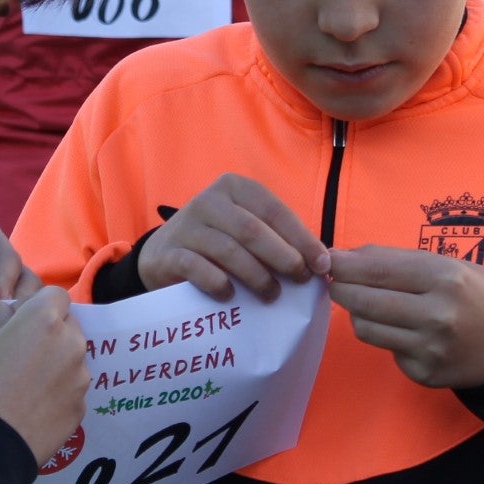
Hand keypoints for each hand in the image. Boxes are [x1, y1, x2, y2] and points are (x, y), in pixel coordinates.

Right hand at [0, 286, 89, 463]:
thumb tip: (11, 312)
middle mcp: (71, 343)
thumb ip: (3, 323)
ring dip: (57, 361)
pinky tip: (35, 405)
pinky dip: (59, 390)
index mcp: (44, 319)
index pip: (56, 294)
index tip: (24, 320)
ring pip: (73, 356)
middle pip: (68, 325)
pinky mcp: (82, 406)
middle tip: (24, 352)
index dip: (39, 304)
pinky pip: (73, 387)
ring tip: (28, 383)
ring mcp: (80, 376)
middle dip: (51, 332)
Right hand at [136, 174, 329, 301]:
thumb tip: (320, 261)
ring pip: (229, 250)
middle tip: (300, 280)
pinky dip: (219, 284)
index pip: (274, 210)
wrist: (162, 257)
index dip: (301, 238)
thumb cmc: (216, 242)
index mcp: (234, 188)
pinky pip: (198, 269)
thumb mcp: (244, 228)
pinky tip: (230, 296)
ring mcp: (186, 226)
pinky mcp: (169, 253)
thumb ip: (276, 237)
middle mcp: (208, 201)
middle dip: (283, 257)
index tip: (321, 265)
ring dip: (257, 276)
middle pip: (253, 230)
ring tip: (271, 295)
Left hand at [328, 245, 483, 388]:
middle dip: (341, 288)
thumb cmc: (482, 297)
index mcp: (446, 278)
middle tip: (336, 282)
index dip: (345, 264)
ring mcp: (429, 348)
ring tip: (369, 304)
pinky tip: (404, 330)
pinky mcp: (424, 373)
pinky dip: (386, 336)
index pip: (378, 270)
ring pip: (365, 328)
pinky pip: (386, 349)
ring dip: (358, 313)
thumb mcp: (453, 266)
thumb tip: (349, 256)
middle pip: (363, 301)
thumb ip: (402, 261)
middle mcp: (436, 314)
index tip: (327, 260)